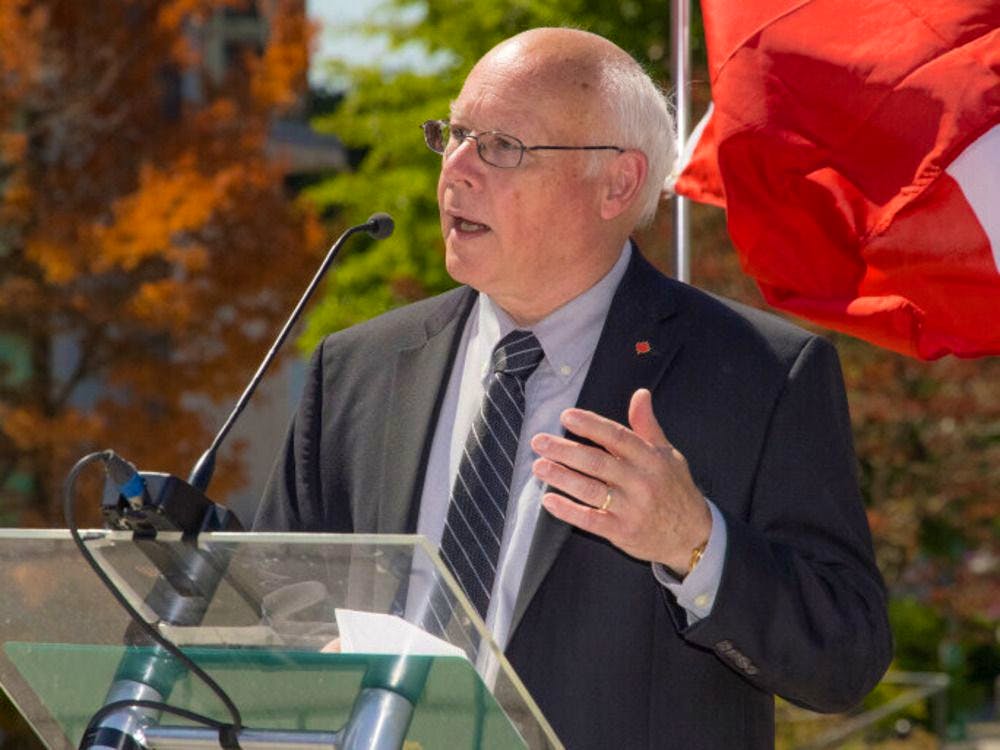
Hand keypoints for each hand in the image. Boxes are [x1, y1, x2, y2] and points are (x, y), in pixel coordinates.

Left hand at [531, 388, 711, 573]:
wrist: (693, 536)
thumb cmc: (675, 490)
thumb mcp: (668, 455)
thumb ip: (647, 426)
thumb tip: (640, 394)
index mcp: (650, 459)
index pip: (617, 437)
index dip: (591, 425)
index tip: (566, 416)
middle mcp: (641, 482)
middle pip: (597, 462)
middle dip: (565, 450)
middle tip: (540, 441)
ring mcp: (631, 509)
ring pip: (590, 490)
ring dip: (562, 477)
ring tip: (538, 466)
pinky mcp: (622, 532)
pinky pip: (591, 520)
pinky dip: (568, 511)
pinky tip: (549, 500)